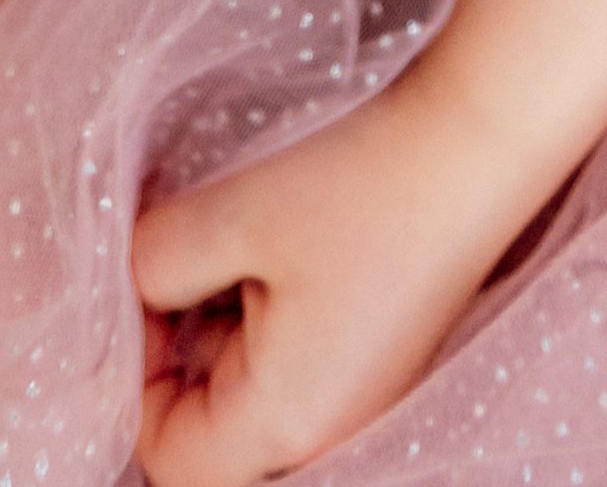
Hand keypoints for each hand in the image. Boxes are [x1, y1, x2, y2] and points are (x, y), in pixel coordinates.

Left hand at [133, 73, 524, 486]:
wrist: (472, 150)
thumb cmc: (356, 190)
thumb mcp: (231, 218)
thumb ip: (155, 266)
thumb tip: (136, 288)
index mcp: (283, 424)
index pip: (169, 458)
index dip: (135, 381)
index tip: (146, 292)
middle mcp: (324, 431)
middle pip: (209, 431)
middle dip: (177, 348)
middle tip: (181, 256)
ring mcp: (355, 399)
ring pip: (246, 395)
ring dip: (219, 326)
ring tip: (233, 240)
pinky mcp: (374, 360)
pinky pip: (290, 367)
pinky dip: (262, 316)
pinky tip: (276, 246)